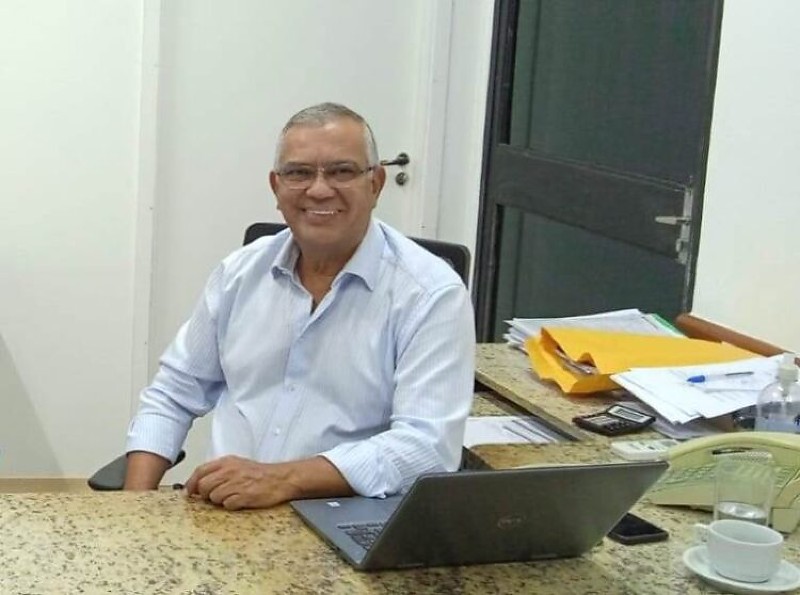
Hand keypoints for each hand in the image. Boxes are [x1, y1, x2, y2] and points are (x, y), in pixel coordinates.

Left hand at [184, 455, 299, 509]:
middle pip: (204, 486)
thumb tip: (200, 483)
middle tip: (212, 497)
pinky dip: (231, 506)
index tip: (189, 491)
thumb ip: (219, 471)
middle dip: (205, 494)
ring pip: (214, 497)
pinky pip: (227, 505)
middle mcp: (230, 471)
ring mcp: (236, 484)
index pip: (200, 471)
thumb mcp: (238, 465)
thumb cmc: (259, 474)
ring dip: (219, 501)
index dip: (191, 483)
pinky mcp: (244, 496)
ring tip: (231, 497)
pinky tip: (240, 501)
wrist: (280, 479)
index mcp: (227, 462)